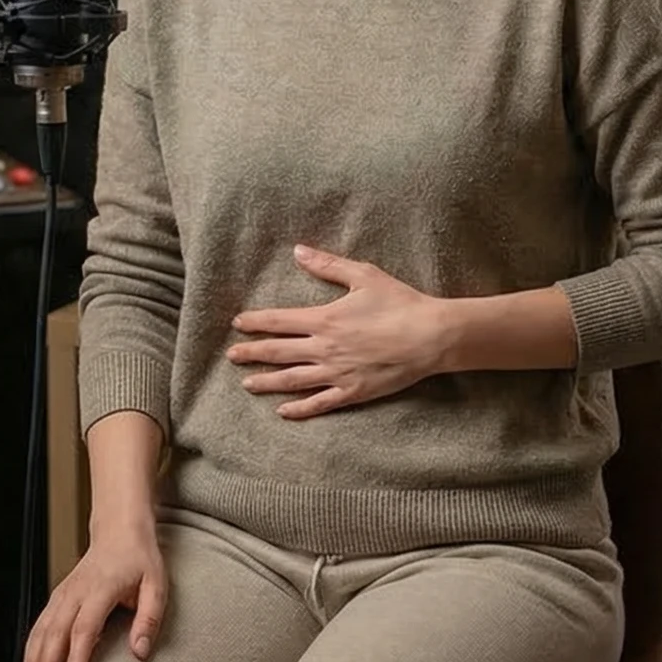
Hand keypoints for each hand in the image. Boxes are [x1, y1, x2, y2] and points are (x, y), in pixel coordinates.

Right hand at [18, 517, 166, 661]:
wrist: (119, 530)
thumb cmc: (139, 559)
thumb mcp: (156, 585)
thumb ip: (149, 619)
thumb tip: (140, 652)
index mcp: (101, 587)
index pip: (85, 628)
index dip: (77, 657)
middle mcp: (76, 591)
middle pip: (56, 632)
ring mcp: (64, 592)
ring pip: (41, 628)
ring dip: (32, 659)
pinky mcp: (58, 595)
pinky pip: (40, 622)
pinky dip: (31, 646)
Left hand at [227, 245, 449, 418]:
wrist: (430, 337)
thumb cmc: (399, 303)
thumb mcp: (363, 276)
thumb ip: (328, 265)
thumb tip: (298, 250)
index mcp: (324, 319)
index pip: (279, 321)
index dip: (255, 322)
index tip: (237, 324)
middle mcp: (324, 348)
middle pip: (278, 352)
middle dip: (252, 353)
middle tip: (231, 356)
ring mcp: (337, 373)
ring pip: (292, 380)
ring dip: (267, 382)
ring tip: (247, 383)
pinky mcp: (352, 392)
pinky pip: (319, 403)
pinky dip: (299, 408)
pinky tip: (283, 410)